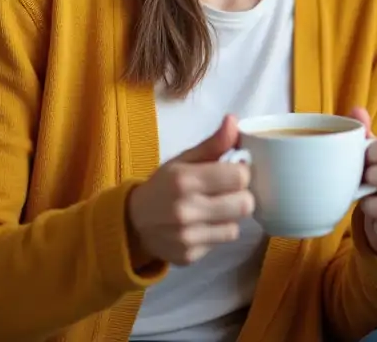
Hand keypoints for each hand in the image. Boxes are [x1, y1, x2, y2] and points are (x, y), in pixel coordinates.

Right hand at [126, 114, 254, 265]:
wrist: (132, 223)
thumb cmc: (163, 186)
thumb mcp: (183, 160)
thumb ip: (213, 143)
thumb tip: (234, 120)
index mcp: (185, 180)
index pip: (240, 177)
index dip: (241, 172)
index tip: (233, 171)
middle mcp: (186, 210)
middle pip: (245, 205)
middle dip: (241, 196)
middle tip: (229, 192)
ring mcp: (187, 238)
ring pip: (236, 227)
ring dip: (230, 218)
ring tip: (214, 209)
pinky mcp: (188, 257)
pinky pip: (221, 243)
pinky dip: (217, 234)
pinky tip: (202, 226)